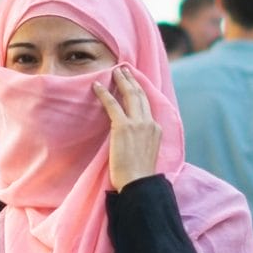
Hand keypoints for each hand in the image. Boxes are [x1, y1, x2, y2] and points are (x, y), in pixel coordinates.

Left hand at [92, 67, 160, 191]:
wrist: (137, 183)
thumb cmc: (138, 174)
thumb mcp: (147, 152)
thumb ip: (143, 139)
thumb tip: (133, 136)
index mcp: (156, 129)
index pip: (147, 104)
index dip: (140, 90)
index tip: (133, 81)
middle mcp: (149, 123)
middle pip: (140, 95)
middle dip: (132, 80)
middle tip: (124, 69)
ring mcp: (137, 124)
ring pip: (130, 94)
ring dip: (122, 80)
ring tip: (115, 71)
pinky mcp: (123, 127)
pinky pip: (112, 105)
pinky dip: (103, 93)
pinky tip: (96, 86)